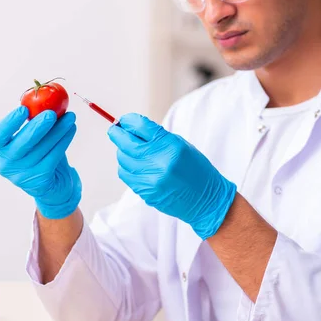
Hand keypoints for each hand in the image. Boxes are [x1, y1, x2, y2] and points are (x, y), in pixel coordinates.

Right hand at [0, 106, 81, 218]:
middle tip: (52, 113)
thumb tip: (48, 99)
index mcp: (1, 149)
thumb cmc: (39, 154)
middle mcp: (7, 164)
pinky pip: (54, 157)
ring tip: (70, 117)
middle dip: (37, 127)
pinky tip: (71, 129)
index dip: (10, 122)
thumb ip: (34, 122)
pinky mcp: (40, 181)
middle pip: (22, 145)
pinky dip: (64, 141)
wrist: (52, 184)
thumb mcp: (32, 138)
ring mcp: (22, 176)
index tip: (23, 109)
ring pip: (42, 150)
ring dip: (58, 131)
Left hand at [108, 113, 235, 239]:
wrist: (206, 200)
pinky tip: (133, 165)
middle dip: (117, 134)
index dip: (129, 120)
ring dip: (122, 152)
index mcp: (171, 146)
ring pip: (123, 159)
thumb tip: (132, 128)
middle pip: (127, 143)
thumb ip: (158, 137)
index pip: (141, 126)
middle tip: (114, 130)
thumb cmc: (196, 169)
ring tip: (129, 150)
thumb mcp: (182, 145)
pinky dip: (126, 167)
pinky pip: (126, 175)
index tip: (124, 120)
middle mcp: (160, 162)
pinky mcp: (146, 192)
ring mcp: (151, 179)